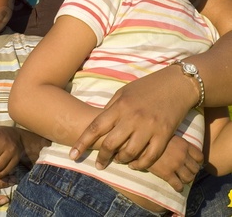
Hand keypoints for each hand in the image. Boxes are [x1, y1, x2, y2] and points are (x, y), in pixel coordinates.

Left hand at [69, 67, 196, 169]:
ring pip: (129, 153)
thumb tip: (98, 125)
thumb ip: (111, 108)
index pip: (95, 127)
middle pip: (110, 144)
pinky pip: (149, 157)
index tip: (73, 155)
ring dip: (121, 161)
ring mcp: (149, 127)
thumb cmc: (147, 87)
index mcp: (120, 105)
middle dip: (102, 157)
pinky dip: (139, 164)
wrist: (176, 84)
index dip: (82, 143)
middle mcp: (132, 117)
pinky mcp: (164, 135)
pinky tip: (135, 164)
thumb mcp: (124, 92)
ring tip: (118, 161)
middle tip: (99, 164)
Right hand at [145, 135, 202, 192]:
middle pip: (195, 169)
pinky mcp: (167, 174)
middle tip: (186, 172)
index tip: (193, 163)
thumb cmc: (153, 138)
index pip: (200, 157)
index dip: (198, 162)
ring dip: (186, 180)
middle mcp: (182, 155)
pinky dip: (179, 188)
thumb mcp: (169, 136)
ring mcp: (175, 165)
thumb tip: (184, 151)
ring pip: (189, 178)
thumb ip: (179, 144)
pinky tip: (177, 187)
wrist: (140, 144)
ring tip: (181, 179)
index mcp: (184, 144)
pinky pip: (178, 185)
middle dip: (192, 172)